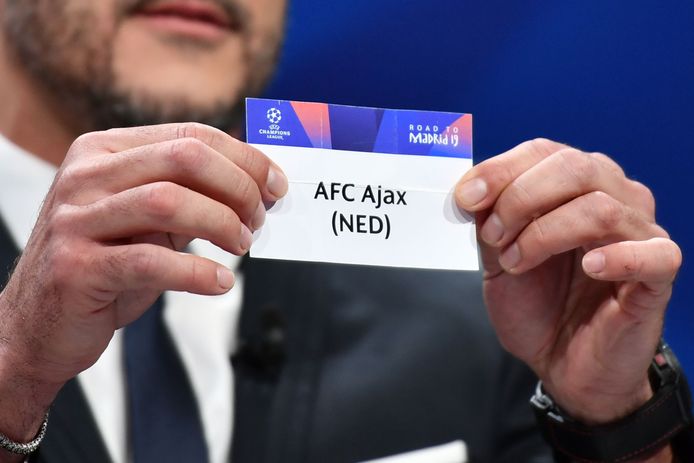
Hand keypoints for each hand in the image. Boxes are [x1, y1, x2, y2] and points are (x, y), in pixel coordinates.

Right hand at [0, 123, 286, 445]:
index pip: (190, 136)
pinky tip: (220, 282)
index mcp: (105, 151)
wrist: (40, 324)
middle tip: (259, 218)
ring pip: (169, 201)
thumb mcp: (148, 220)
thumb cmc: (105, 266)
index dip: (244, 158)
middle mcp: (85, 176)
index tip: (275, 185)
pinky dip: (198, 272)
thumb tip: (257, 184)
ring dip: (221, 223)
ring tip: (242, 246)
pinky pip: (152, 262)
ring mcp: (75, 219)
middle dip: (238, 186)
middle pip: (184, 158)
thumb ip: (191, 196)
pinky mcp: (76, 267)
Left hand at [455, 139, 680, 426]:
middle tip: (494, 236)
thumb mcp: (498, 260)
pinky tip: (589, 267)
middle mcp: (613, 198)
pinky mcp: (657, 276)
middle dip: (520, 199)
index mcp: (574, 186)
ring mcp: (639, 235)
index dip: (500, 170)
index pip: (544, 152)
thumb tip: (469, 190)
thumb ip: (489, 223)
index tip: (466, 198)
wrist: (561, 363)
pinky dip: (618, 256)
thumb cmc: (538, 306)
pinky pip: (654, 254)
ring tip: (517, 263)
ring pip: (601, 208)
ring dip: (546, 233)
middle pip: (574, 168)